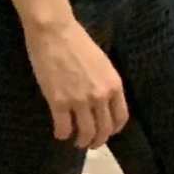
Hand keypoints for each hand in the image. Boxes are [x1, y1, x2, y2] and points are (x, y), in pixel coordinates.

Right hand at [22, 10, 126, 148]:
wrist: (54, 30)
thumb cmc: (76, 41)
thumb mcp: (102, 62)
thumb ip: (105, 83)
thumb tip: (103, 100)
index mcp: (114, 85)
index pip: (120, 117)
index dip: (113, 129)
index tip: (107, 132)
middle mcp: (100, 96)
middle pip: (104, 129)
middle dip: (98, 140)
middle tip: (90, 143)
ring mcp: (79, 101)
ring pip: (85, 132)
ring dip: (82, 141)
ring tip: (76, 142)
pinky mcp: (58, 102)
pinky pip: (63, 127)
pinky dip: (62, 134)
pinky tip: (59, 133)